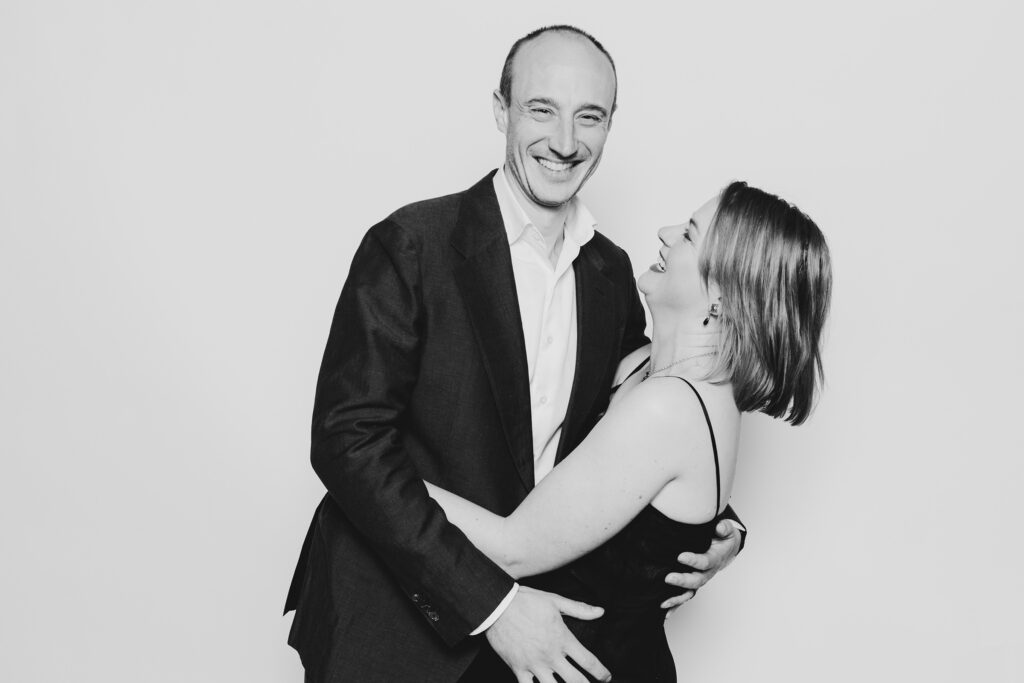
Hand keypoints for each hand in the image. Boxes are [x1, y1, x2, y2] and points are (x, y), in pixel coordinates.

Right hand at [485, 586, 610, 682]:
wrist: (497, 606)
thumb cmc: (526, 602)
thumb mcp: (555, 601)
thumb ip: (579, 609)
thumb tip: (600, 612)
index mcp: (563, 639)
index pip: (588, 661)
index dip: (601, 672)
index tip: (606, 677)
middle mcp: (551, 655)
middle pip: (576, 681)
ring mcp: (534, 664)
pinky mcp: (518, 668)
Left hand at [660, 519, 742, 611]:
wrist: (725, 548)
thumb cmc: (723, 538)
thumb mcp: (727, 531)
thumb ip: (724, 528)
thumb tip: (719, 528)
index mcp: (715, 559)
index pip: (705, 562)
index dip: (694, 560)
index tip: (680, 556)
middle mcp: (707, 572)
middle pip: (696, 580)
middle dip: (682, 581)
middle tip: (668, 578)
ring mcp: (700, 579)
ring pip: (690, 592)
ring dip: (677, 598)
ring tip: (663, 602)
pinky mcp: (692, 583)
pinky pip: (685, 596)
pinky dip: (676, 606)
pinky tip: (666, 613)